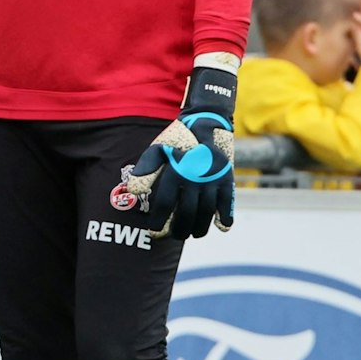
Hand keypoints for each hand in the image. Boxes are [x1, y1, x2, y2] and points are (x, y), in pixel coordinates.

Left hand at [116, 60, 237, 239]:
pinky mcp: (227, 178)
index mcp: (176, 171)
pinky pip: (228, 202)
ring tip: (191, 234)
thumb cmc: (176, 140)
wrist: (206, 122)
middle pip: (186, 213)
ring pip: (206, 212)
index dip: (158, 221)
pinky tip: (221, 227)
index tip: (153, 232)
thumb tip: (132, 192)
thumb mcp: (157, 150)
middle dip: (178, 230)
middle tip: (174, 237)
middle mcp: (195, 177)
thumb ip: (145, 171)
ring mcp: (213, 179)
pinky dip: (226, 217)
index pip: (165, 204)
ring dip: (199, 228)